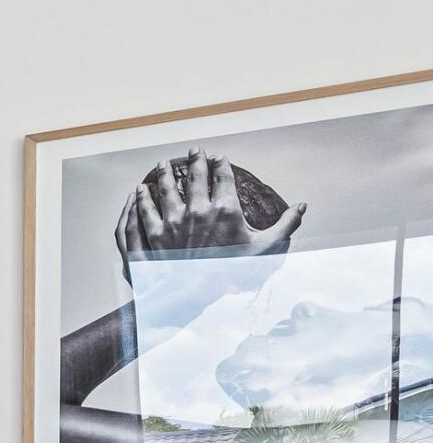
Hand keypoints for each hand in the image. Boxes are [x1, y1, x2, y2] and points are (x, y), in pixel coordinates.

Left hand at [115, 150, 303, 277]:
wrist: (198, 291)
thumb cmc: (232, 270)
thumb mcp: (265, 247)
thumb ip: (286, 225)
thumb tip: (303, 205)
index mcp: (226, 209)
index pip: (223, 177)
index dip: (220, 164)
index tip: (218, 157)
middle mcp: (199, 209)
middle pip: (195, 176)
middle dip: (195, 160)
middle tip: (194, 150)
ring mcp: (174, 220)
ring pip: (168, 187)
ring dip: (166, 173)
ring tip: (162, 163)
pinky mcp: (155, 232)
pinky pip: (146, 208)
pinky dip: (143, 197)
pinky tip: (140, 189)